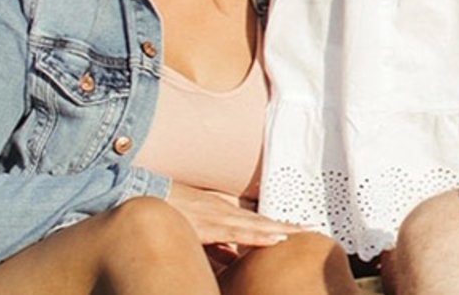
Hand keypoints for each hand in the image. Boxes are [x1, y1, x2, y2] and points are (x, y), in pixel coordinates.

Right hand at [167, 182, 303, 247]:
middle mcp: (226, 212)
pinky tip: (274, 238)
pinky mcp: (208, 225)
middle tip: (313, 230)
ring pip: (255, 225)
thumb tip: (235, 260)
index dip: (281, 226)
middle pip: (264, 221)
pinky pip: (236, 231)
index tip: (303, 230)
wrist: (145, 199)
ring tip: (301, 233)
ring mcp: (218, 217)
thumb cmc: (172, 215)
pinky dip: (257, 234)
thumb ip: (219, 248)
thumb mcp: (200, 234)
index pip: (259, 222)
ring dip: (279, 229)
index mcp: (225, 215)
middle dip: (289, 226)